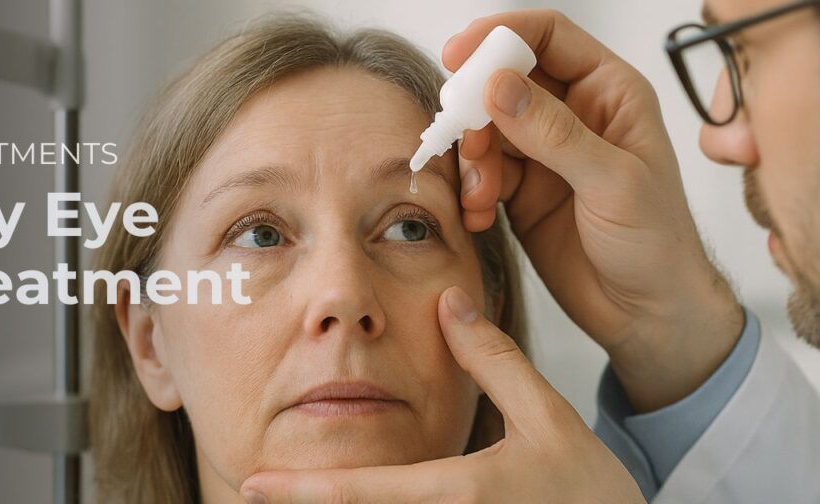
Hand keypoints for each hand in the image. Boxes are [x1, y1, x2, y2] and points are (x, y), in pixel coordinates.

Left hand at [240, 286, 645, 503]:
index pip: (361, 492)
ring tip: (302, 497)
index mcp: (458, 494)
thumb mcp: (550, 419)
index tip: (254, 482)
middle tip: (262, 491)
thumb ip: (494, 361)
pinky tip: (359, 500)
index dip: (302, 490)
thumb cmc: (596, 495)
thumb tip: (450, 301)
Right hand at [452, 10, 743, 410]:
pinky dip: (470, 191)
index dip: (500, 35)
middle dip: (476, 108)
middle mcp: (573, 114)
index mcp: (609, 93)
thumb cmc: (656, 243)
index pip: (548, 37)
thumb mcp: (611, 182)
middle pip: (504, 81)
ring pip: (486, 130)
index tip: (457, 54)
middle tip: (464, 140)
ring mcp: (543, 153)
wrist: (646, 313)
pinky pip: (480, 173)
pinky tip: (478, 216)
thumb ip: (553, 133)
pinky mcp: (520, 191)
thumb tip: (497, 86)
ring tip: (480, 195)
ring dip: (471, 159)